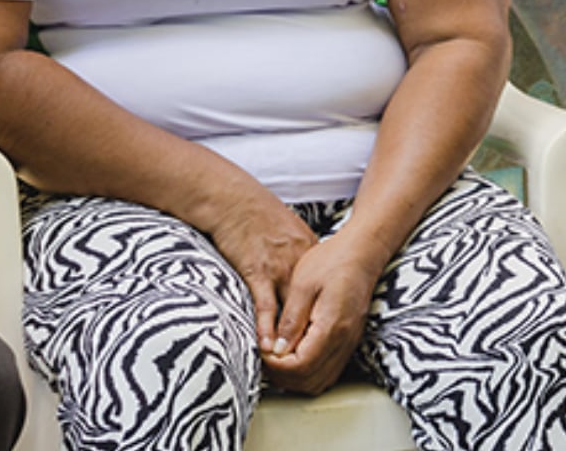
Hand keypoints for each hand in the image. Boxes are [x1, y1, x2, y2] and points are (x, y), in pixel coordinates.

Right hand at [204, 190, 320, 359]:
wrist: (235, 200)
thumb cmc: (259, 217)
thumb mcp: (291, 232)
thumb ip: (301, 255)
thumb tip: (307, 274)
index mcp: (310, 255)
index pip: (323, 292)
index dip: (325, 317)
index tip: (330, 339)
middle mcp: (300, 264)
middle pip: (312, 305)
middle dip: (314, 334)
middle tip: (315, 361)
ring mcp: (280, 269)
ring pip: (291, 311)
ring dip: (290, 339)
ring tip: (291, 364)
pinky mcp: (257, 271)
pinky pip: (265, 305)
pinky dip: (266, 327)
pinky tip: (267, 346)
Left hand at [262, 230, 388, 394]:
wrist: (363, 251)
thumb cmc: (333, 260)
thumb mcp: (303, 285)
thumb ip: (290, 320)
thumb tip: (277, 349)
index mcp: (331, 326)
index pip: (299, 366)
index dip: (275, 365)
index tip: (262, 350)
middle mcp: (344, 340)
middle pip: (309, 381)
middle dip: (282, 376)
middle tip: (265, 357)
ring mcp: (350, 343)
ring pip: (320, 382)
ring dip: (294, 379)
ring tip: (277, 360)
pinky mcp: (350, 341)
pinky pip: (329, 372)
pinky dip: (308, 374)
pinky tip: (295, 358)